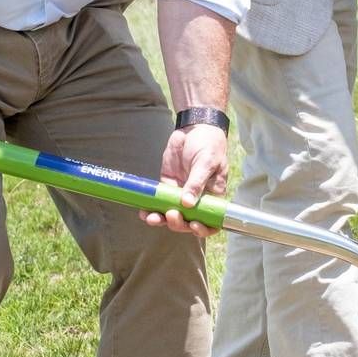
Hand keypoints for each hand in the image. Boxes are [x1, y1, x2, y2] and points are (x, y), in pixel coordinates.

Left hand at [141, 123, 227, 237]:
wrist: (194, 128)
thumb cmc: (208, 144)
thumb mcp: (206, 161)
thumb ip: (197, 182)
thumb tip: (187, 203)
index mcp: (213, 195)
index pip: (212, 219)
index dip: (204, 228)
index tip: (193, 225)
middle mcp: (197, 198)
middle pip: (188, 221)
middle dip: (179, 223)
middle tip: (171, 214)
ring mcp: (181, 194)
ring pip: (172, 215)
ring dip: (162, 220)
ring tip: (152, 217)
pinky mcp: (167, 187)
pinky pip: (159, 203)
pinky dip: (151, 210)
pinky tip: (144, 213)